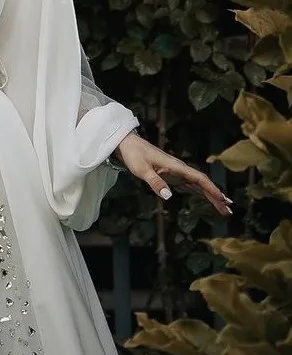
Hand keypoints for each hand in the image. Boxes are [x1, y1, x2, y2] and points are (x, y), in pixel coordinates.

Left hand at [115, 132, 231, 216]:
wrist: (127, 144)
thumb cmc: (134, 155)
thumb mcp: (142, 169)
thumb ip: (155, 182)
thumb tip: (169, 196)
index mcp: (176, 166)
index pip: (199, 178)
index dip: (211, 188)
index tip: (222, 199)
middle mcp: (180, 169)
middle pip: (202, 183)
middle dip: (216, 196)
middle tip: (228, 210)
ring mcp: (177, 172)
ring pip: (198, 185)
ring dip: (210, 196)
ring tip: (223, 208)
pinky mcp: (172, 176)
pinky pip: (189, 186)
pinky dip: (199, 193)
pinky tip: (206, 200)